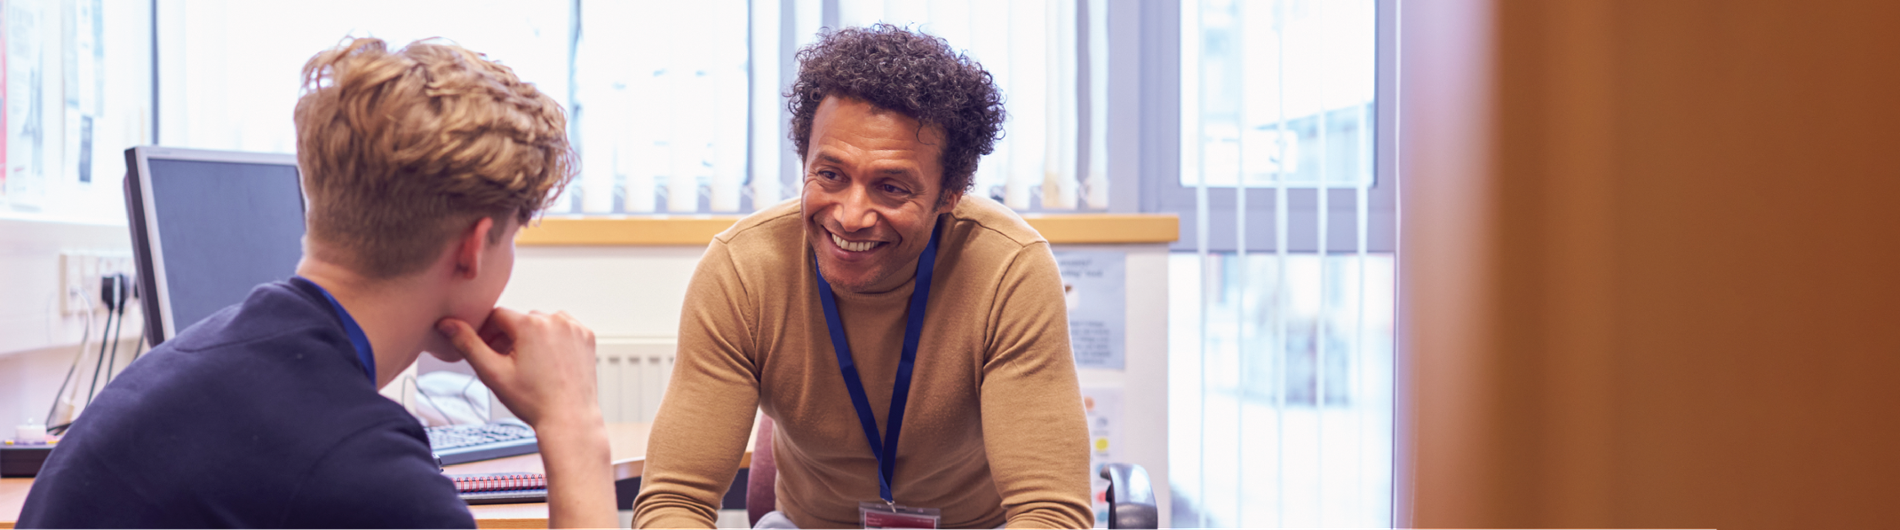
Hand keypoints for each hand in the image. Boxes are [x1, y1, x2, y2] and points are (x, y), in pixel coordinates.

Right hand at [436, 308, 601, 429]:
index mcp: (531, 324)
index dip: (487, 333)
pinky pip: (562, 329)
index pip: (497, 316)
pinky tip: (548, 362)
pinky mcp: (587, 336)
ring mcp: (574, 327)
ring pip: (541, 323)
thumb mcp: (493, 373)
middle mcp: (555, 319)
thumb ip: (467, 344)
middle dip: (509, 337)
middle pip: (520, 320)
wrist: (569, 419)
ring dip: (532, 337)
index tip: (487, 351)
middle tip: (505, 363)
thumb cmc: (533, 401)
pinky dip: (553, 340)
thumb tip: (446, 323)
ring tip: (528, 365)